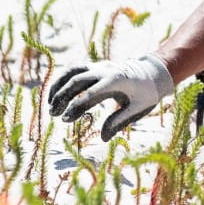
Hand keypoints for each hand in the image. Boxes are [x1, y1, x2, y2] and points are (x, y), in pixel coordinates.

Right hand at [47, 54, 174, 140]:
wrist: (153, 72)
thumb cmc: (147, 94)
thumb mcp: (138, 109)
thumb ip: (120, 121)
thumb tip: (103, 138)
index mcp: (117, 80)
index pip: (91, 92)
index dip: (77, 105)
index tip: (66, 119)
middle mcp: (105, 70)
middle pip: (77, 79)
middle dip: (63, 96)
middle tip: (54, 115)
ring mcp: (99, 66)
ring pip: (72, 71)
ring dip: (58, 86)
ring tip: (50, 106)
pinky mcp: (95, 66)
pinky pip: (74, 69)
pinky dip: (62, 80)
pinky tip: (55, 96)